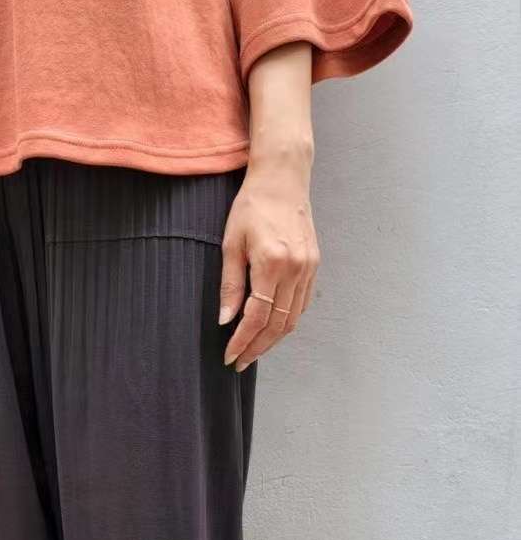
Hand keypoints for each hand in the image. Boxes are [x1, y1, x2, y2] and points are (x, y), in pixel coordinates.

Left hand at [218, 158, 319, 371]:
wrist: (283, 178)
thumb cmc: (251, 206)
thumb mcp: (231, 244)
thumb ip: (230, 284)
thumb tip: (225, 320)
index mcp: (272, 263)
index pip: (257, 316)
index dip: (242, 341)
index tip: (230, 356)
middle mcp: (295, 269)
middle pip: (277, 324)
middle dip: (257, 347)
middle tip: (240, 361)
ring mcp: (308, 268)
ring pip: (292, 318)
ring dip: (273, 339)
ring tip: (254, 350)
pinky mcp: (314, 265)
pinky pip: (301, 304)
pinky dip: (286, 321)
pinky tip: (271, 328)